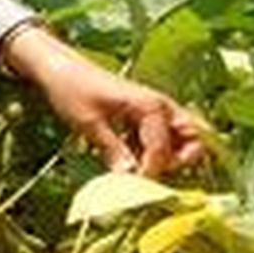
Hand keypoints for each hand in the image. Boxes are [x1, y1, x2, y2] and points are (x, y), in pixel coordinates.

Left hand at [0, 25, 208, 175]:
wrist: (58, 67)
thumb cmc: (72, 90)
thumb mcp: (88, 123)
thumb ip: (112, 150)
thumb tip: (130, 179)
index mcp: (150, 106)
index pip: (162, 149)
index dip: (150, 171)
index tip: (133, 185)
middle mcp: (160, 105)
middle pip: (195, 136)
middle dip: (183, 159)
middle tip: (154, 172)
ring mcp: (155, 108)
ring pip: (182, 136)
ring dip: (170, 155)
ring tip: (141, 166)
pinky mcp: (144, 114)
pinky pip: (163, 135)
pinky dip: (154, 149)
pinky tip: (129, 156)